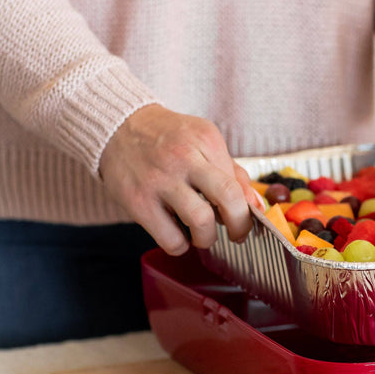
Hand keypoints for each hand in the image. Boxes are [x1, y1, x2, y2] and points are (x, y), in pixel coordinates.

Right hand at [99, 104, 259, 254]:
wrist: (118, 128)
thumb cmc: (167, 139)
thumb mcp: (203, 141)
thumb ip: (231, 171)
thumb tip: (256, 206)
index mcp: (205, 140)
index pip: (238, 183)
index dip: (245, 208)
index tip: (242, 217)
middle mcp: (184, 158)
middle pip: (228, 198)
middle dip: (240, 225)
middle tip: (237, 234)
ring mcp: (160, 181)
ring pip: (201, 222)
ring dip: (207, 237)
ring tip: (201, 233)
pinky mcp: (138, 202)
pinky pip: (171, 239)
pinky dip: (180, 245)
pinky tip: (177, 234)